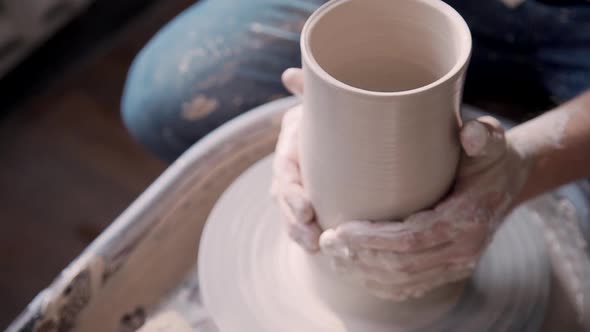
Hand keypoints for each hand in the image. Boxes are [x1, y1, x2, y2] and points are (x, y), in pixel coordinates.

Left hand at [271, 68, 532, 299]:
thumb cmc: (487, 157)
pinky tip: (353, 271)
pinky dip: (377, 283)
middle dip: (358, 257)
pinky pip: (409, 288)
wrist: (507, 182)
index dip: (372, 239)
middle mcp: (463, 249)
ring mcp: (456, 265)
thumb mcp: (489, 140)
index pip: (413, 239)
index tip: (338, 229)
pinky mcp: (447, 272)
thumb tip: (468, 134)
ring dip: (361, 272)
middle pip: (401, 265)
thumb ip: (481, 134)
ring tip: (330, 256)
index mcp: (467, 218)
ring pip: (401, 281)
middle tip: (324, 242)